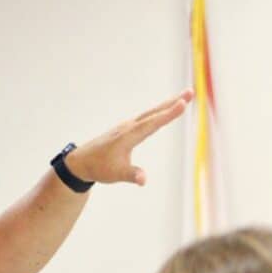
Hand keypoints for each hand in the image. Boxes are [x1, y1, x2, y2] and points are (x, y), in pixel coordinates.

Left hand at [64, 89, 192, 185]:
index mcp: (128, 137)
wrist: (81, 162)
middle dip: (172, 103)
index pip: (152, 124)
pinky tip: (164, 109)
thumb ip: (131, 175)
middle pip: (154, 113)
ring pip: (150, 113)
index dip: (168, 114)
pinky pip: (146, 117)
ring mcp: (127, 127)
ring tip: (184, 97)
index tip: (183, 103)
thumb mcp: (116, 174)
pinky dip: (158, 111)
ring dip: (167, 105)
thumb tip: (143, 180)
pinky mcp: (126, 129)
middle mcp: (128, 128)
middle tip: (190, 92)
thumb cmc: (99, 168)